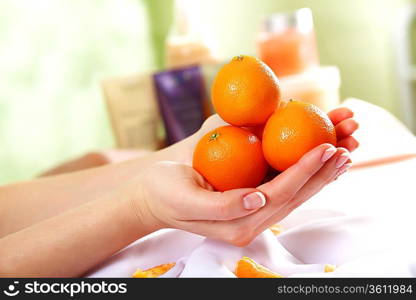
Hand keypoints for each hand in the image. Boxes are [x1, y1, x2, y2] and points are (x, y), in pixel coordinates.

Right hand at [129, 106, 358, 245]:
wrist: (153, 193)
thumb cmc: (164, 193)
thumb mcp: (184, 199)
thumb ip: (220, 206)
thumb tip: (257, 199)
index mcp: (238, 223)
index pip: (280, 195)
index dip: (304, 171)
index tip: (326, 147)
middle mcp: (252, 219)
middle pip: (296, 195)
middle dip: (323, 172)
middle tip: (348, 146)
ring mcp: (253, 208)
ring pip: (295, 191)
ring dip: (320, 172)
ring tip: (344, 150)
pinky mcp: (252, 196)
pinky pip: (283, 183)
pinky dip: (303, 169)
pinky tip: (318, 156)